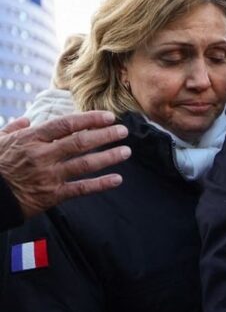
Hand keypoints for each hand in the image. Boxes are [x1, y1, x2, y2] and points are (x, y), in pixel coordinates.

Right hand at [0, 112, 130, 218]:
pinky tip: (117, 180)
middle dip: (105, 135)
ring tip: (125, 152)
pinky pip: (81, 189)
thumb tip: (25, 120)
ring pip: (85, 164)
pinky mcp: (53, 195)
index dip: (89, 119)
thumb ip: (14, 129)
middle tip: (123, 131)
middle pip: (80, 142)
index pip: (66, 125)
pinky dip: (101, 184)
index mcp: (31, 139)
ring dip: (108, 157)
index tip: (108, 116)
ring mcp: (49, 175)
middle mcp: (42, 155)